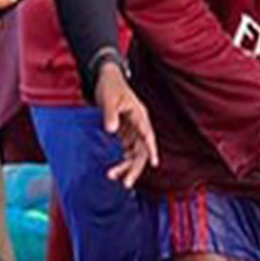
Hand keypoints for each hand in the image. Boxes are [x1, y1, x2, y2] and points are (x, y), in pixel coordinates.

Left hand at [96, 64, 158, 187]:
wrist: (105, 78)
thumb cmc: (109, 86)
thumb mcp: (108, 99)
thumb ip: (110, 115)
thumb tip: (111, 130)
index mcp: (139, 115)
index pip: (148, 135)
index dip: (151, 149)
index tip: (154, 162)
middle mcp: (140, 124)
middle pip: (142, 150)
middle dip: (135, 167)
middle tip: (126, 183)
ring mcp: (134, 129)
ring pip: (135, 153)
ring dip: (126, 166)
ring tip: (111, 176)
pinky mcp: (126, 132)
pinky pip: (128, 150)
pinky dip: (123, 160)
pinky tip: (114, 170)